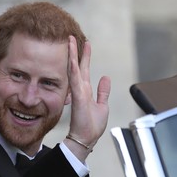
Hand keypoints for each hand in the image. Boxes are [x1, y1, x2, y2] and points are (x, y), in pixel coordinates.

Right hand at [66, 35, 110, 160]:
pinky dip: (73, 68)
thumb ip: (103, 92)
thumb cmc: (92, 126)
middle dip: (77, 51)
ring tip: (70, 41)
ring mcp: (78, 92)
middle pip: (78, 66)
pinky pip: (75, 79)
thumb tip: (106, 78)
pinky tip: (72, 58)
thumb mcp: (102, 106)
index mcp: (86, 91)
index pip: (84, 70)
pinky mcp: (78, 97)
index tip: (85, 44)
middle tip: (73, 37)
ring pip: (74, 69)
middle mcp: (80, 89)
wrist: (86, 138)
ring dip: (72, 55)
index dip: (85, 57)